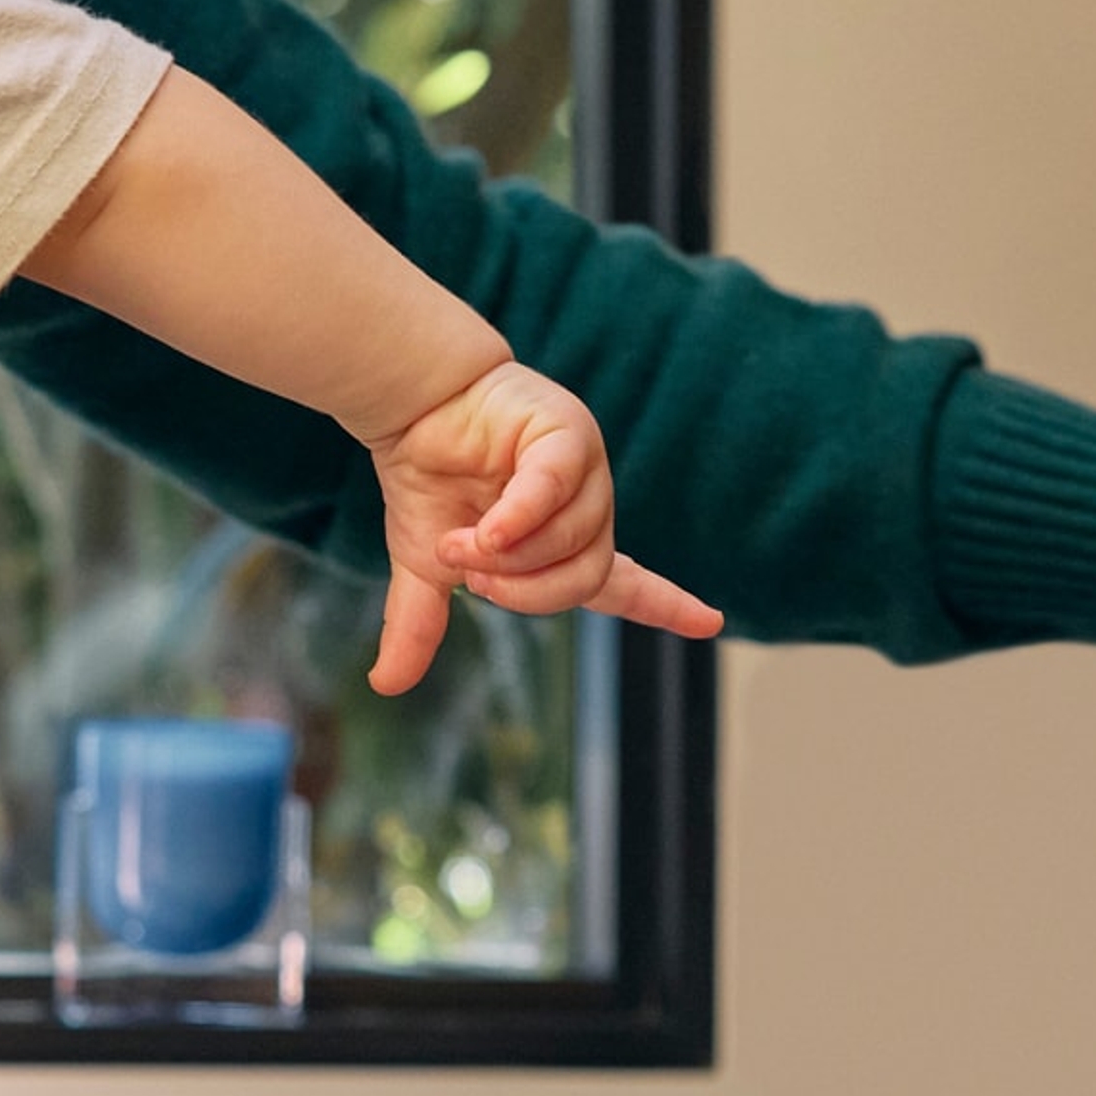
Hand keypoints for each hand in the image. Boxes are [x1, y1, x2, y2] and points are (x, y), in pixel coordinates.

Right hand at [368, 363, 722, 693]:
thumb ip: (419, 623)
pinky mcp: (567, 433)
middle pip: (589, 579)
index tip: (710, 622)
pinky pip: (558, 488)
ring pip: (575, 539)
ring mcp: (585, 470)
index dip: (666, 605)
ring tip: (459, 545)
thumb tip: (386, 685)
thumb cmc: (429, 481)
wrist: (411, 411)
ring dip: (510, 557)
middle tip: (473, 579)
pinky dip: (521, 518)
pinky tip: (488, 531)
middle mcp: (588, 508)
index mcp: (568, 542)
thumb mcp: (424, 565)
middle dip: (527, 593)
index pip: (627, 585)